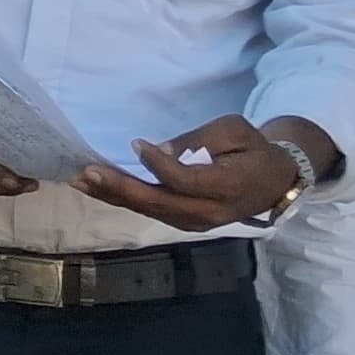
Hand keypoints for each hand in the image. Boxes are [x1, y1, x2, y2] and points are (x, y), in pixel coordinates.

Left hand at [76, 112, 310, 231]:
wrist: (274, 184)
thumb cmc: (253, 150)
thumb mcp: (235, 131)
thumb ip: (199, 140)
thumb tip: (160, 150)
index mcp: (226, 187)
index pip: (183, 180)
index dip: (157, 164)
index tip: (135, 143)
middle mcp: (208, 212)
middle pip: (157, 202)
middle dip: (119, 188)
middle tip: (86, 173)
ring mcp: (195, 223)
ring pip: (149, 211)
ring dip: (112, 196)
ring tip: (81, 181)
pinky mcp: (184, 223)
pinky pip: (151, 212)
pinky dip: (123, 200)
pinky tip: (99, 190)